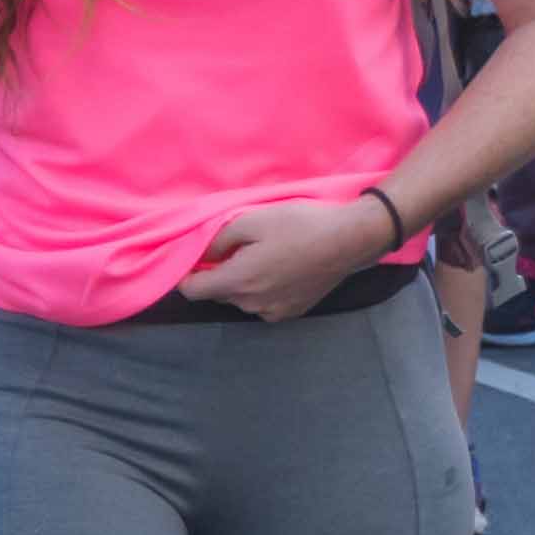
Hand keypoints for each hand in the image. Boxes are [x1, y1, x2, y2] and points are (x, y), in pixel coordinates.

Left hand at [178, 193, 395, 325]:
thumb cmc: (299, 225)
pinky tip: (278, 268)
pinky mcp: (291, 313)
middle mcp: (252, 304)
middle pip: (218, 294)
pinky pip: (262, 304)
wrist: (348, 240)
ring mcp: (273, 312)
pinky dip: (261, 290)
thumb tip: (200, 254)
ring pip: (241, 299)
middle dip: (218, 274)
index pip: (193, 291)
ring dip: (241, 282)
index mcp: (239, 282)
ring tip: (261, 255)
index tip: (193, 259)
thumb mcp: (252, 220)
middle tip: (234, 247)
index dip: (186, 275)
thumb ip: (219, 240)